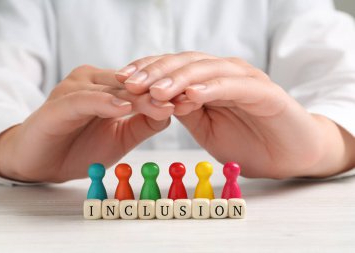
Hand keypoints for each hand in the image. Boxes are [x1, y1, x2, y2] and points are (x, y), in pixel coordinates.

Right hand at [0, 65, 173, 181]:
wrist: (41, 162)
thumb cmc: (79, 147)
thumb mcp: (120, 137)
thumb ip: (143, 123)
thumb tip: (170, 112)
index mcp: (107, 86)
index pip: (142, 86)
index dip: (167, 93)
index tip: (193, 102)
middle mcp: (91, 81)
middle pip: (132, 84)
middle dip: (160, 94)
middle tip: (187, 101)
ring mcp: (74, 89)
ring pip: (113, 89)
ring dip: (139, 98)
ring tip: (165, 105)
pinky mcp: (59, 103)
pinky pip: (85, 100)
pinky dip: (105, 103)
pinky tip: (123, 108)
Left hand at [116, 52, 354, 177]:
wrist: (289, 155)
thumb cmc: (247, 141)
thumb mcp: (205, 127)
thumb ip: (184, 110)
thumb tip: (155, 99)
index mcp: (208, 81)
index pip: (172, 68)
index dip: (146, 71)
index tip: (121, 80)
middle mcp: (224, 73)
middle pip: (185, 62)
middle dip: (155, 71)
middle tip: (129, 82)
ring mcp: (245, 80)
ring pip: (206, 69)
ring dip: (178, 78)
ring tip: (155, 90)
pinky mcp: (265, 92)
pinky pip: (234, 86)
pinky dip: (212, 88)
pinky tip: (192, 95)